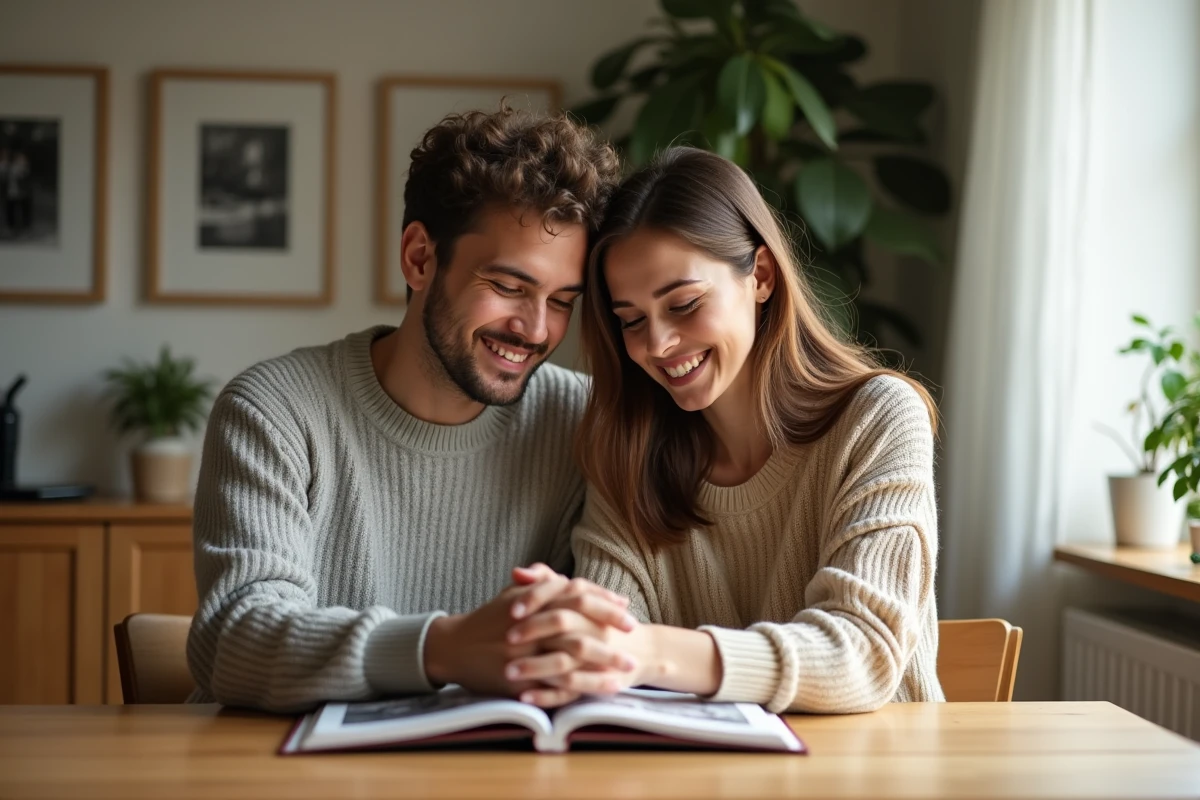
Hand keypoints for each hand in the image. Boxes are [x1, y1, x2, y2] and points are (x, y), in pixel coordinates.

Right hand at [423, 577, 635, 698]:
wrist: (453, 646)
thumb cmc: (489, 619)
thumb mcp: (514, 595)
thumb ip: (544, 585)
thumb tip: (578, 584)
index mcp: (532, 601)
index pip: (576, 596)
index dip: (603, 603)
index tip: (626, 609)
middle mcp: (529, 625)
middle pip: (578, 627)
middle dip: (609, 634)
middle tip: (634, 640)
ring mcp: (523, 653)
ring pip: (569, 658)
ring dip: (601, 665)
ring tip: (626, 672)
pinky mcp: (517, 678)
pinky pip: (553, 685)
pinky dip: (578, 688)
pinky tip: (597, 691)